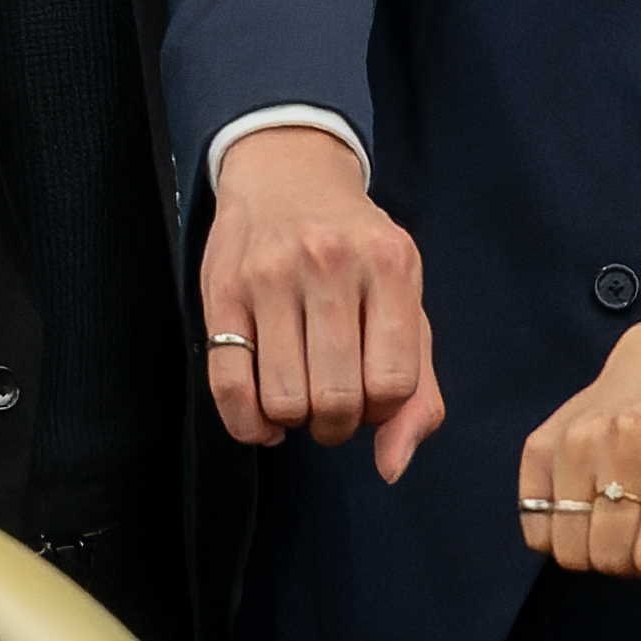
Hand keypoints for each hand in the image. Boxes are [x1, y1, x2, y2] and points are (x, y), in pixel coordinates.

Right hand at [201, 126, 437, 479]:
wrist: (287, 173)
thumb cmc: (357, 251)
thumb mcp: (405, 302)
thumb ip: (419, 388)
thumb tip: (392, 467)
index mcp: (391, 265)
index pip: (394, 384)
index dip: (383, 411)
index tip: (371, 397)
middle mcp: (330, 263)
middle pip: (336, 399)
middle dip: (337, 426)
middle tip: (333, 409)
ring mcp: (270, 274)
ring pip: (283, 400)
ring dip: (294, 421)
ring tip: (300, 399)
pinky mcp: (222, 291)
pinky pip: (229, 387)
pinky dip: (248, 425)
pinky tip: (264, 420)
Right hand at [518, 322, 640, 622]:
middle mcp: (623, 443)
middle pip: (609, 560)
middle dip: (630, 558)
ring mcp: (575, 440)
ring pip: (567, 551)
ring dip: (593, 547)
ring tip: (616, 511)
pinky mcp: (539, 443)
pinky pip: (534, 527)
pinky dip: (557, 531)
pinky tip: (584, 501)